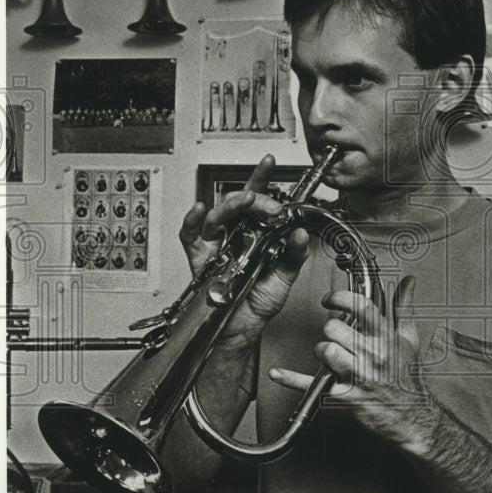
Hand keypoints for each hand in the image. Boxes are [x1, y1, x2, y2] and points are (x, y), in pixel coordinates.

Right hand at [178, 154, 308, 339]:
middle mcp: (235, 235)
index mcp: (256, 233)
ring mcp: (217, 245)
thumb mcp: (284, 277)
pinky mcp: (200, 258)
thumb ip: (294, 255)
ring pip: (217, 215)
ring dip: (230, 206)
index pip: (259, 201)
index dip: (262, 180)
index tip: (269, 163)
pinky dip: (192, 222)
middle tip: (269, 206)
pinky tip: (199, 211)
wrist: (242, 328)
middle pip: (238, 204)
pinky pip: (190, 236)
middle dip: (254, 198)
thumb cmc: (259, 302)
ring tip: (245, 201)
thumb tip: (301, 233)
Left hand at [269, 276, 433, 449]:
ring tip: (332, 357)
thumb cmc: (406, 376)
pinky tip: (277, 373)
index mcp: (386, 338)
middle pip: (335, 329)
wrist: (410, 416)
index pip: (361, 307)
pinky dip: (291, 379)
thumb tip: (408, 282)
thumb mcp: (408, 339)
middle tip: (336, 337)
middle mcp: (373, 355)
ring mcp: (358, 377)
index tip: (331, 299)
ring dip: (323, 352)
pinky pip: (312, 385)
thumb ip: (404, 307)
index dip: (340, 297)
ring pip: (325, 351)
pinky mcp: (345, 397)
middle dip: (331, 331)